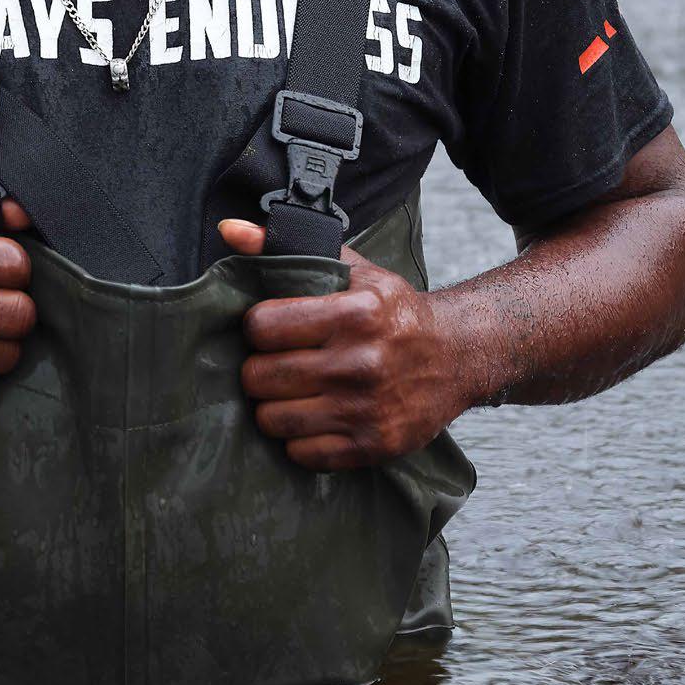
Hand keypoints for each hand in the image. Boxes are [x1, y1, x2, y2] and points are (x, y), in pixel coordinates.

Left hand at [217, 218, 483, 470]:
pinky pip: (302, 454)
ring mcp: (368, 409)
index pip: (263, 326)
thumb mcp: (351, 270)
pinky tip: (312, 418)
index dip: (257, 328)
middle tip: (273, 363)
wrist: (456, 356)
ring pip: (273, 420)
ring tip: (289, 393)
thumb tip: (228, 230)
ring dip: (272, 407)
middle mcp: (362, 362)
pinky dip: (298, 440)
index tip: (268, 329)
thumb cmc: (392, 311)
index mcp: (355, 313)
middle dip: (258, 369)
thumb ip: (286, 248)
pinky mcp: (373, 446)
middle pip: (261, 377)